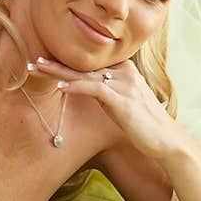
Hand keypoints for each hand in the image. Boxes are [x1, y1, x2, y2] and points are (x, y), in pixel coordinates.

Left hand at [30, 56, 178, 159]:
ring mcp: (124, 85)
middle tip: (33, 61)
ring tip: (37, 68)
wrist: (167, 140)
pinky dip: (76, 87)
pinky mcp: (123, 101)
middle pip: (84, 66)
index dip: (67, 62)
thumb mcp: (123, 103)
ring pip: (85, 74)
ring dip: (58, 71)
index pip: (90, 64)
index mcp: (124, 71)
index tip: (46, 62)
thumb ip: (108, 92)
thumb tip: (88, 89)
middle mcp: (124, 73)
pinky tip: (60, 87)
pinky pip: (95, 89)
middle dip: (57, 64)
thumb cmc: (144, 125)